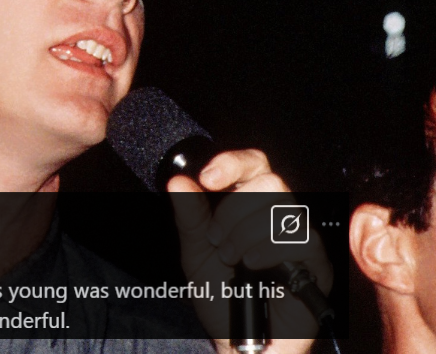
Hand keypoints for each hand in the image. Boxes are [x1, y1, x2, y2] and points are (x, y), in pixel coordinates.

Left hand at [167, 149, 332, 353]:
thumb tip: (178, 180)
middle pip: (270, 181)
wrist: (238, 343)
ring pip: (284, 208)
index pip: (254, 164)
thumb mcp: (196, 253)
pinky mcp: (319, 265)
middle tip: (216, 239)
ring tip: (232, 259)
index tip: (206, 178)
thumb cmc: (221, 298)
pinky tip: (252, 265)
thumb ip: (190, 216)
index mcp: (252, 206)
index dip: (232, 163)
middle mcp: (280, 217)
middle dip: (234, 209)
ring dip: (247, 233)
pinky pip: (303, 239)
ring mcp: (301, 239)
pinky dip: (269, 248)